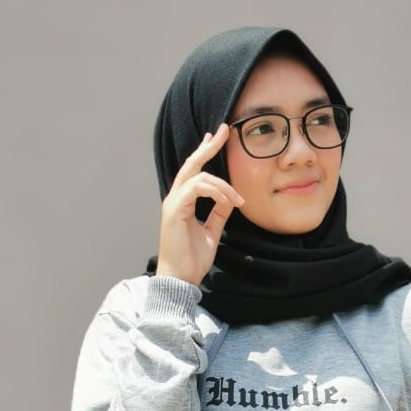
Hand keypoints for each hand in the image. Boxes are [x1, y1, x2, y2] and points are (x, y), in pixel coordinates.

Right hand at [156, 123, 244, 284]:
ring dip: (223, 184)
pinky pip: (197, 189)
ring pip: (198, 176)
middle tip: (223, 131)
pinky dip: (215, 192)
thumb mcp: (212, 232)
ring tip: (237, 199)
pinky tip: (228, 202)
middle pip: (191, 164)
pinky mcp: (174, 211)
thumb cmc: (192, 259)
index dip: (205, 153)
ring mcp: (173, 203)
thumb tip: (230, 199)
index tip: (216, 138)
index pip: (194, 172)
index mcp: (183, 202)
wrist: (181, 278)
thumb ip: (218, 214)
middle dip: (208, 147)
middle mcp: (176, 198)